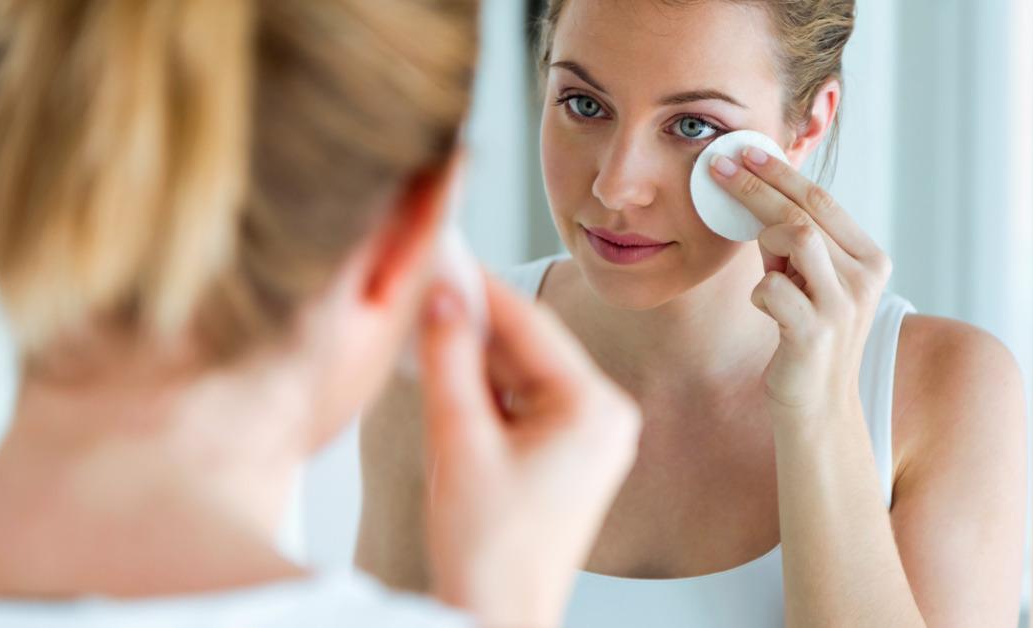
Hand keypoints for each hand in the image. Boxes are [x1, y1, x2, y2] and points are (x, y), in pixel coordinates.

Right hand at [418, 273, 640, 627]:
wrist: (496, 617)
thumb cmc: (487, 549)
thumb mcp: (458, 439)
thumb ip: (449, 357)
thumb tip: (443, 293)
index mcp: (595, 408)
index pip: (530, 324)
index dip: (480, 286)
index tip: (443, 253)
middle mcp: (606, 417)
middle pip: (529, 346)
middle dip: (475, 319)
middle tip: (427, 281)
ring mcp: (591, 437)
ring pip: (524, 372)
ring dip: (477, 353)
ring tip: (427, 321)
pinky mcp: (569, 455)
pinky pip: (526, 401)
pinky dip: (487, 387)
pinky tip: (449, 370)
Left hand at [710, 148, 891, 424]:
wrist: (819, 407)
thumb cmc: (806, 336)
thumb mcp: (810, 282)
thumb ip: (797, 244)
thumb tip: (756, 192)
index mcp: (870, 259)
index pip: (823, 200)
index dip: (781, 172)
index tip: (746, 150)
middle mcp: (865, 278)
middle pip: (806, 211)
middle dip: (758, 184)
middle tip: (720, 164)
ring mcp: (843, 305)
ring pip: (796, 237)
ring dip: (762, 237)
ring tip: (757, 254)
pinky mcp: (815, 334)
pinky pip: (772, 289)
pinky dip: (759, 293)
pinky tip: (766, 308)